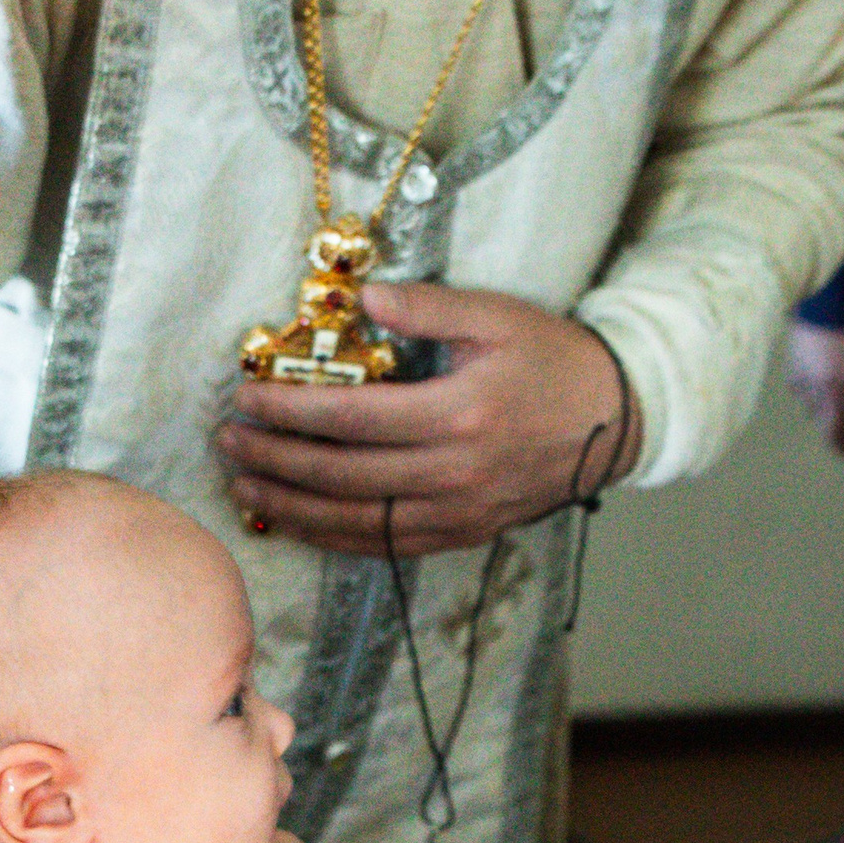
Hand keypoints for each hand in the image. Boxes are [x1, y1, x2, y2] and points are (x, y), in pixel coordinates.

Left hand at [214, 283, 638, 555]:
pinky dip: (331, 536)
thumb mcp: (496, 316)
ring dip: (289, 505)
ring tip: (244, 483)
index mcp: (458, 413)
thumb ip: (426, 306)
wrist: (615, 420)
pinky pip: (383, 545)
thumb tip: (361, 297)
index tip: (246, 395)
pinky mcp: (462, 535)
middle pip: (340, 474)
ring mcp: (457, 512)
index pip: (350, 416)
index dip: (289, 408)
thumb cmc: (553, 360)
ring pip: (354, 519)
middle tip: (228, 440)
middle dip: (274, 458)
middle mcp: (453, 472)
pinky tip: (295, 520)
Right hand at [786, 320, 843, 463]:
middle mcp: (837, 396)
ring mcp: (812, 383)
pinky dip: (810, 389)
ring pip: (815, 413)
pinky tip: (819, 377)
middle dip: (843, 445)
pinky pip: (800, 389)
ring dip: (826, 413)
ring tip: (837, 401)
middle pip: (834, 439)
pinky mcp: (794, 367)